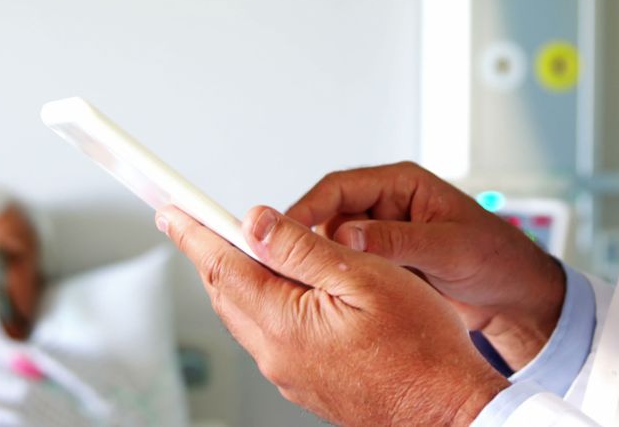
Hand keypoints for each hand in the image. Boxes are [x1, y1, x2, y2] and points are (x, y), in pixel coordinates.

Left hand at [158, 205, 508, 425]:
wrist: (448, 410)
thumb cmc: (422, 347)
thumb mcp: (364, 277)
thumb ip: (304, 248)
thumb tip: (256, 222)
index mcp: (283, 323)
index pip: (221, 266)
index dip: (193, 232)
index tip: (170, 211)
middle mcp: (276, 354)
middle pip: (227, 291)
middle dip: (208, 252)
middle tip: (193, 221)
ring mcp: (290, 373)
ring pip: (247, 313)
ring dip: (237, 276)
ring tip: (244, 245)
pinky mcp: (307, 382)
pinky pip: (269, 334)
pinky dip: (263, 301)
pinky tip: (284, 287)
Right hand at [286, 162, 565, 369]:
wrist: (515, 296)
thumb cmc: (495, 257)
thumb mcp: (449, 248)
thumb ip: (399, 241)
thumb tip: (348, 235)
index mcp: (401, 186)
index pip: (339, 188)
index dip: (307, 207)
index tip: (283, 231)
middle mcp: (386, 208)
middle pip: (328, 217)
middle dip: (308, 241)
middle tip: (288, 266)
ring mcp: (383, 238)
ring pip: (334, 247)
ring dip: (325, 266)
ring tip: (311, 288)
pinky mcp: (384, 266)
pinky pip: (350, 271)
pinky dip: (340, 284)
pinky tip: (332, 302)